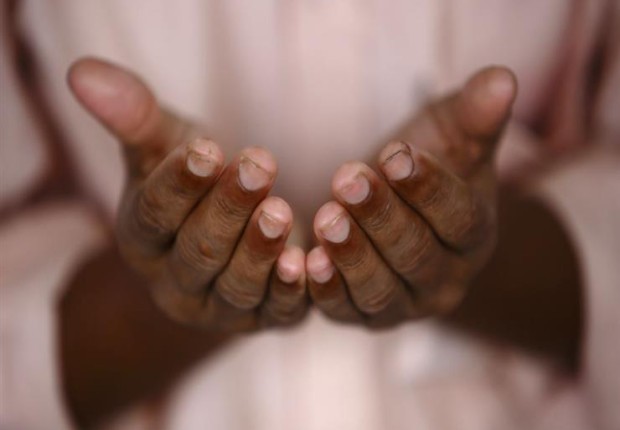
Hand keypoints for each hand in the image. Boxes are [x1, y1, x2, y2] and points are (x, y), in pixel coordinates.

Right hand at [68, 58, 307, 330]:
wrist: (231, 235)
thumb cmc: (196, 184)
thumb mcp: (165, 148)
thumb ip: (133, 117)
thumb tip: (81, 71)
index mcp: (144, 239)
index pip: (154, 215)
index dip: (179, 184)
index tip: (207, 150)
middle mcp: (176, 281)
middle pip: (198, 251)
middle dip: (228, 208)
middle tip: (259, 166)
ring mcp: (220, 307)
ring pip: (235, 285)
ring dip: (259, 248)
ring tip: (280, 210)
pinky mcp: (264, 316)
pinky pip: (276, 310)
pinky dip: (290, 290)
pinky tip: (307, 261)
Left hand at [306, 67, 516, 327]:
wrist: (394, 210)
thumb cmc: (424, 167)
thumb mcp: (450, 135)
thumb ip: (475, 115)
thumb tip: (503, 78)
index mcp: (474, 235)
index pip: (459, 218)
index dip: (428, 188)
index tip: (395, 155)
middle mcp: (446, 279)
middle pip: (417, 255)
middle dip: (381, 216)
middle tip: (347, 179)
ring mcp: (405, 304)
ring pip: (382, 289)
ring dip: (352, 255)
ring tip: (326, 218)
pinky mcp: (364, 315)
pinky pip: (346, 310)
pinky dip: (327, 290)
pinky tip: (305, 263)